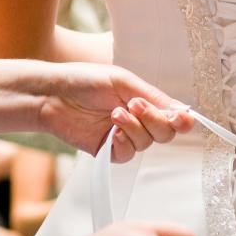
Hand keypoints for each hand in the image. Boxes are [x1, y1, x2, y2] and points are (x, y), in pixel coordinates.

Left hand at [40, 63, 193, 161]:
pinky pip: (128, 154)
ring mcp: (124, 137)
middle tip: (134, 104)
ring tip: (114, 113)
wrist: (53, 94)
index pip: (175, 117)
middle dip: (155, 120)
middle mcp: (139, 121)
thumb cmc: (85, 81)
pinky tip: (111, 130)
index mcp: (146, 102)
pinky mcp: (109, 150)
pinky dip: (123, 141)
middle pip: (166, 134)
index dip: (182, 120)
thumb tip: (181, 110)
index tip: (179, 117)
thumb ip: (153, 97)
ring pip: (146, 143)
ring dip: (134, 127)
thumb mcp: (123, 81)